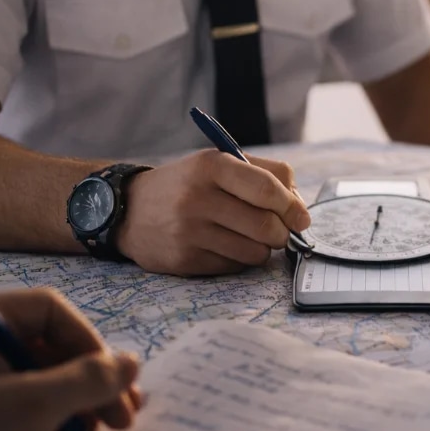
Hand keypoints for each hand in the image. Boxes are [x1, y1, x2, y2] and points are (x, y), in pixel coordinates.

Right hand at [117, 150, 310, 275]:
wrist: (128, 209)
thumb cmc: (189, 184)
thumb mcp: (220, 163)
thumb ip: (266, 175)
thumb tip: (300, 208)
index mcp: (212, 166)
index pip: (268, 188)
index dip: (293, 207)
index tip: (301, 218)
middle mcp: (198, 197)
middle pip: (266, 225)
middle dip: (281, 233)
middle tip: (278, 232)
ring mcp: (189, 231)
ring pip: (254, 252)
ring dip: (261, 249)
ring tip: (247, 237)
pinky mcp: (184, 260)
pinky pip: (233, 267)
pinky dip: (238, 260)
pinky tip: (222, 246)